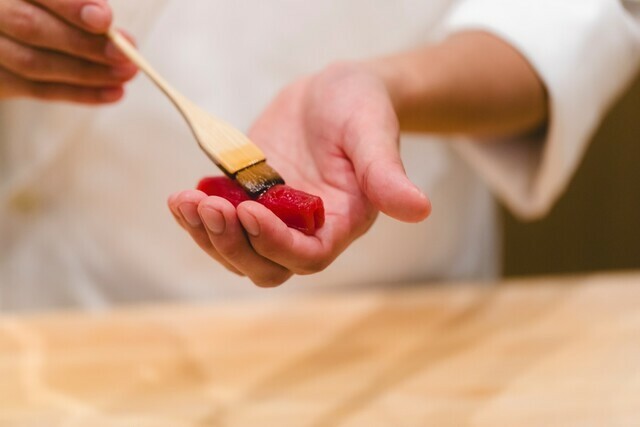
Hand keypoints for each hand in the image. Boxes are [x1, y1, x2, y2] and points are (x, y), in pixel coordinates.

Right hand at [0, 0, 136, 103]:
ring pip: (33, 64)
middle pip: (29, 28)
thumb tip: (110, 29)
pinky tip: (113, 93)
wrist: (8, 35)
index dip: (69, 6)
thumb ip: (76, 6)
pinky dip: (79, 93)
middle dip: (83, 43)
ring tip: (126, 73)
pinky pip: (37, 90)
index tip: (104, 20)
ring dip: (87, 72)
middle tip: (125, 54)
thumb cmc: (45, 12)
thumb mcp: (54, 4)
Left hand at [168, 63, 430, 286]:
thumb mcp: (374, 133)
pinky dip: (197, 218)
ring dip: (207, 235)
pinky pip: (221, 224)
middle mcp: (306, 230)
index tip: (247, 211)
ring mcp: (273, 217)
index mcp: (340, 223)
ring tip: (184, 203)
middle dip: (231, 244)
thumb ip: (387, 173)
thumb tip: (420, 209)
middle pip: (264, 266)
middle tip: (208, 208)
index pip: (306, 255)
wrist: (334, 92)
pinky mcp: (249, 198)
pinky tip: (180, 198)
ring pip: (236, 252)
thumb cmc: (362, 108)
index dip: (274, 243)